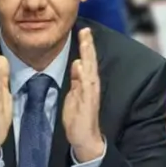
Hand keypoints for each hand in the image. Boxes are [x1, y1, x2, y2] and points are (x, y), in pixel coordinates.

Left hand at [63, 28, 104, 161]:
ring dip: (89, 55)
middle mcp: (91, 85)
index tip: (83, 31)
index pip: (86, 60)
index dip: (85, 46)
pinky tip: (82, 64)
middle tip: (86, 30)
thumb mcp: (74, 94)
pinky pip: (87, 85)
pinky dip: (85, 74)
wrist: (84, 137)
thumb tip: (77, 63)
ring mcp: (90, 93)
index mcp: (86, 82)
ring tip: (86, 41)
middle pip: (90, 61)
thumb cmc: (78, 117)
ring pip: (90, 70)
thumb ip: (76, 79)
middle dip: (88, 45)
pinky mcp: (88, 101)